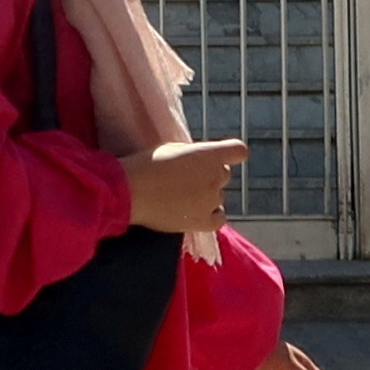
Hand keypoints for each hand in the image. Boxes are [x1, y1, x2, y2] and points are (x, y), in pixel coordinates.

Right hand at [123, 138, 242, 232]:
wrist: (130, 190)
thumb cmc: (148, 164)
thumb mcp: (175, 148)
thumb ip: (195, 155)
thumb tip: (201, 162)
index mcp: (211, 154)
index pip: (239, 151)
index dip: (231, 154)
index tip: (222, 156)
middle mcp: (216, 177)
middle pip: (223, 175)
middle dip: (209, 175)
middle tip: (186, 179)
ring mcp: (211, 200)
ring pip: (218, 196)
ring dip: (206, 195)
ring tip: (181, 197)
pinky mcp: (203, 221)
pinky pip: (218, 218)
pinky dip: (210, 215)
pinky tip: (195, 212)